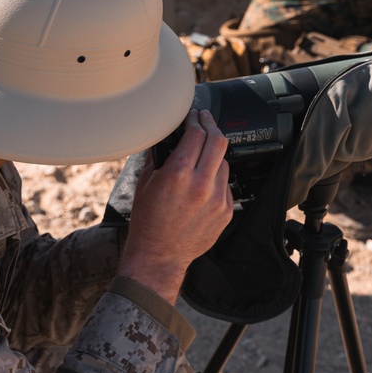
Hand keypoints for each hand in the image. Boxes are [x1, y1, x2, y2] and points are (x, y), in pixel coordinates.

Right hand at [116, 110, 232, 302]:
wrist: (159, 256)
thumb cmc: (148, 222)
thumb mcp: (145, 183)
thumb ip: (159, 156)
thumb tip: (168, 137)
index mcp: (178, 174)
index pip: (196, 134)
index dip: (195, 120)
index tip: (193, 116)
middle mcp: (201, 184)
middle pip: (218, 141)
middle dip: (211, 125)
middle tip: (205, 120)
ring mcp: (217, 198)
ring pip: (223, 162)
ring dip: (213, 154)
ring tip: (202, 156)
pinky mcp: (226, 211)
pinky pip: (226, 184)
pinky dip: (216, 178)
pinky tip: (204, 183)